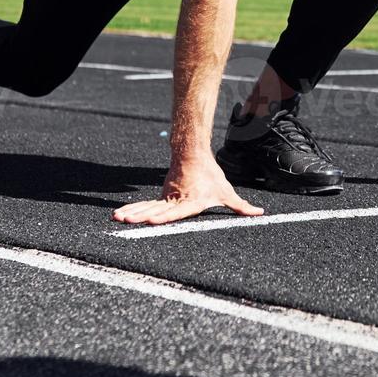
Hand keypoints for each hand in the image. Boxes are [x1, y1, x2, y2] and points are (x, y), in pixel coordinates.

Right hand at [111, 155, 264, 225]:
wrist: (193, 154)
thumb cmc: (210, 176)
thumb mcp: (226, 192)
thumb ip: (241, 207)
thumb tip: (261, 213)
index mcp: (190, 202)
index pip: (175, 211)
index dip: (162, 217)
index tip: (150, 221)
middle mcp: (175, 200)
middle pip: (155, 210)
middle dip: (139, 217)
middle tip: (124, 222)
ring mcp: (166, 198)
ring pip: (146, 207)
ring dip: (131, 213)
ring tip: (116, 219)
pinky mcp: (161, 197)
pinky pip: (145, 205)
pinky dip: (132, 209)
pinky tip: (120, 215)